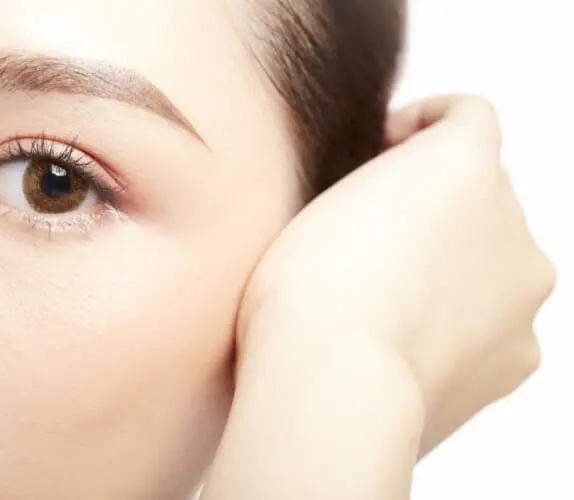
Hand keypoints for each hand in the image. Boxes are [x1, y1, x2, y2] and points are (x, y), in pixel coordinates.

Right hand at [237, 95, 554, 441]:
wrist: (330, 381)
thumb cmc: (307, 288)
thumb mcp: (322, 194)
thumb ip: (373, 177)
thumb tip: (387, 203)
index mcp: (466, 162)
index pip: (464, 117)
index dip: (419, 129)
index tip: (384, 154)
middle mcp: (513, 220)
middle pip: (483, 195)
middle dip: (436, 206)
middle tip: (374, 241)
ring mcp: (521, 294)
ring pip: (494, 262)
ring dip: (452, 268)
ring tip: (388, 301)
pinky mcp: (515, 359)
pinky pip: (494, 325)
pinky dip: (460, 325)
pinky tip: (406, 342)